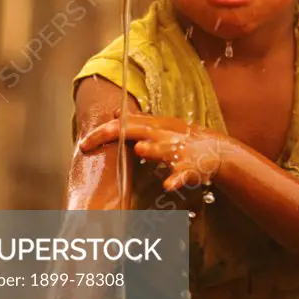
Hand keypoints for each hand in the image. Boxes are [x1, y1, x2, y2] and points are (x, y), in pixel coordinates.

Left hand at [79, 114, 227, 192]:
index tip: (82, 144)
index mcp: (156, 126)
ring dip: (152, 150)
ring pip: (163, 149)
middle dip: (114, 134)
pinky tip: (168, 185)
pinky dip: (176, 179)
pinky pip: (183, 174)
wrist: (217, 151)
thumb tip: (115, 113)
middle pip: (137, 130)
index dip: (102, 132)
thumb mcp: (162, 126)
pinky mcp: (191, 167)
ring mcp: (179, 151)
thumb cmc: (185, 140)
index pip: (125, 124)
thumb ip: (140, 122)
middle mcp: (165, 135)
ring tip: (140, 149)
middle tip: (90, 142)